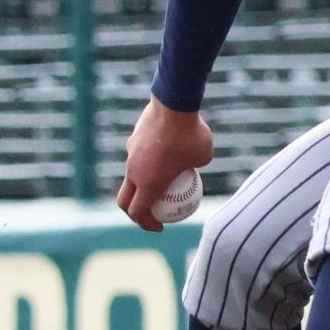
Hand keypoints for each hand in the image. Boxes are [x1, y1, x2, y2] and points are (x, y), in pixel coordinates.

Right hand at [117, 97, 214, 232]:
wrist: (173, 104)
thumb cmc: (191, 135)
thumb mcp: (204, 157)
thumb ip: (195, 166)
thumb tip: (195, 168)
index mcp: (148, 184)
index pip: (138, 212)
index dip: (147, 224)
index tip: (160, 226)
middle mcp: (134, 171)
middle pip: (125, 199)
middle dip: (134, 211)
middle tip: (151, 213)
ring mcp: (130, 154)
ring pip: (131, 175)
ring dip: (142, 183)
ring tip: (162, 179)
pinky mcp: (133, 138)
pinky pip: (138, 155)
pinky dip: (147, 161)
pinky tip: (165, 150)